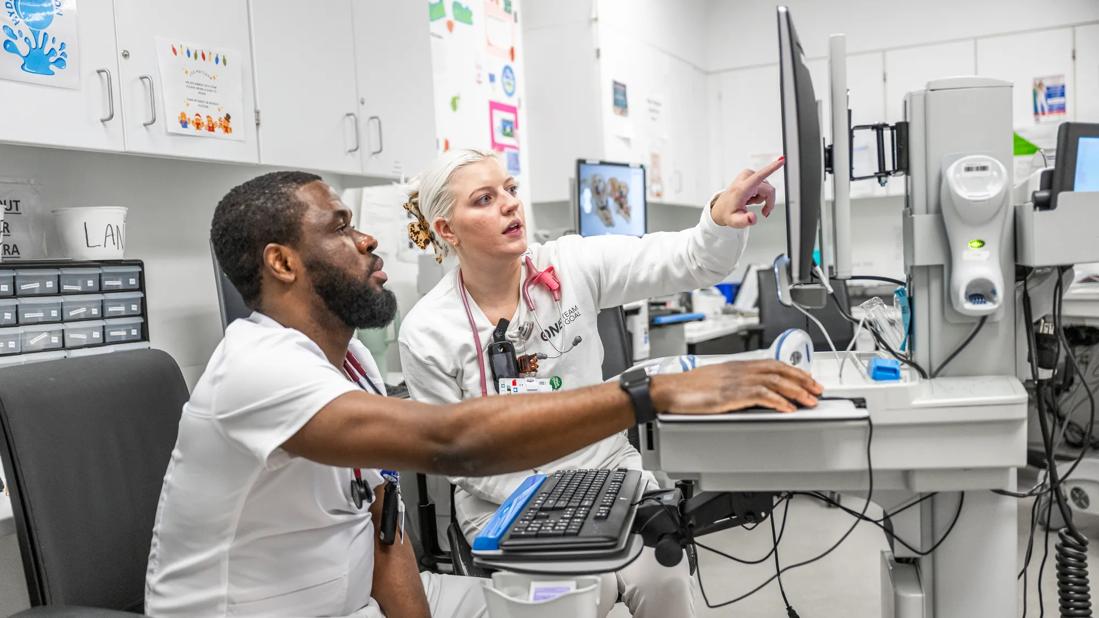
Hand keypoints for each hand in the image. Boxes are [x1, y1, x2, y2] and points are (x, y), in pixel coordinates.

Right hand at [653, 359, 821, 413]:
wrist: (669, 389)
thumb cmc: (687, 388)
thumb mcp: (717, 381)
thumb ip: (736, 384)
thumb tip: (752, 393)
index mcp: (738, 365)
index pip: (774, 364)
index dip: (795, 371)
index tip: (808, 380)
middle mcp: (740, 370)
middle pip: (779, 371)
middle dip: (802, 381)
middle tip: (817, 390)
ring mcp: (736, 381)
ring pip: (775, 382)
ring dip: (796, 392)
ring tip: (809, 401)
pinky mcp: (731, 394)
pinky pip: (761, 396)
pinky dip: (778, 401)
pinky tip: (787, 409)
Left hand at [710, 157, 783, 227]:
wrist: (722, 207)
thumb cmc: (728, 213)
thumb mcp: (735, 221)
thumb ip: (744, 221)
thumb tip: (753, 219)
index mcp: (742, 188)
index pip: (760, 176)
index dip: (773, 168)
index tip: (782, 160)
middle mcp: (745, 178)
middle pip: (769, 190)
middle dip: (769, 202)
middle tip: (764, 212)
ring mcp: (748, 174)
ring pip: (767, 188)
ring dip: (762, 198)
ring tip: (750, 202)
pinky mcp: (750, 174)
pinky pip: (764, 185)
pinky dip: (761, 194)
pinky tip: (751, 198)